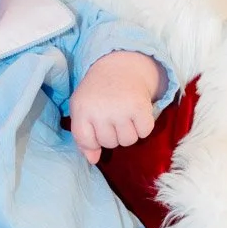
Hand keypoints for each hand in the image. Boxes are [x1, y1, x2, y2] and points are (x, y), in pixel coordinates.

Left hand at [69, 50, 164, 164]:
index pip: (86, 141)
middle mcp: (100, 110)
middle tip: (112, 115)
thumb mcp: (82, 110)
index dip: (93, 140)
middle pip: (109, 143)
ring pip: (128, 141)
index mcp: (82, 109)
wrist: (120, 67)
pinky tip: (136, 114)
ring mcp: (121, 109)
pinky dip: (143, 126)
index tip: (96, 127)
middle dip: (112, 134)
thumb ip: (83, 137)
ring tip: (124, 115)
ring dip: (128, 132)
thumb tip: (93, 160)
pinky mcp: (140, 107)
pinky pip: (144, 132)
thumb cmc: (98, 94)